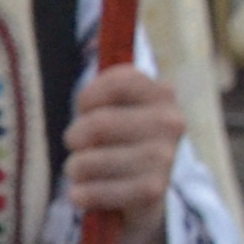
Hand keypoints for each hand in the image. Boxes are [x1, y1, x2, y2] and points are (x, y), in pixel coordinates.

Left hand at [62, 61, 181, 226]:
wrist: (144, 192)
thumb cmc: (118, 138)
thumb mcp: (114, 107)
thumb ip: (100, 89)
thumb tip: (73, 48)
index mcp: (161, 92)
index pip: (116, 82)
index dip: (88, 98)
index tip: (84, 110)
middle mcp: (171, 122)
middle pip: (98, 124)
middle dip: (75, 137)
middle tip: (77, 145)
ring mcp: (165, 157)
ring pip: (91, 160)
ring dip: (75, 168)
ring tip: (80, 171)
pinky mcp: (154, 191)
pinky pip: (98, 191)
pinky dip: (81, 194)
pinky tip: (82, 194)